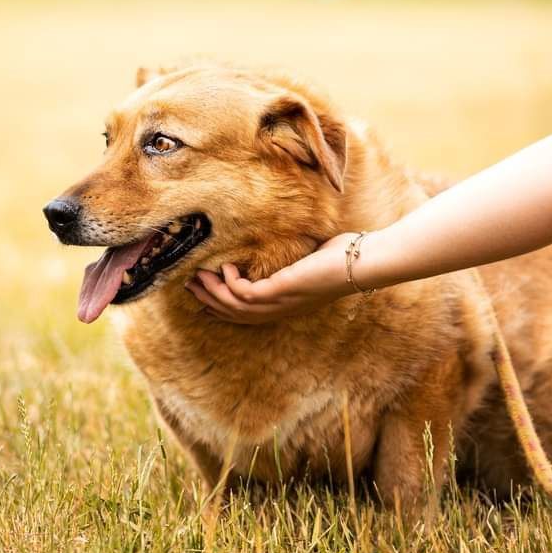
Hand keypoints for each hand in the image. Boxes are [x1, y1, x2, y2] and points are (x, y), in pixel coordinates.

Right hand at [185, 233, 359, 323]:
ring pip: (235, 306)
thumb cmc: (343, 258)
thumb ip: (293, 257)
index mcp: (286, 305)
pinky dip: (231, 281)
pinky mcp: (281, 291)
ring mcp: (280, 302)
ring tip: (198, 276)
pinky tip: (227, 266)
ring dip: (214, 292)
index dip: (224, 309)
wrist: (361, 264)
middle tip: (190, 286)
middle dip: (210, 301)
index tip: (205, 299)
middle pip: (235, 314)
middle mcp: (280, 309)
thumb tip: (283, 237)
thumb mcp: (309, 260)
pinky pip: (245, 293)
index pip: (247, 314)